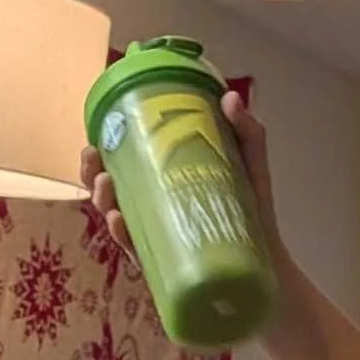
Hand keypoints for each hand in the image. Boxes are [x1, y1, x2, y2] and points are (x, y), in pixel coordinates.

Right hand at [80, 88, 282, 258]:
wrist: (267, 262)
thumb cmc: (252, 209)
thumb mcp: (250, 163)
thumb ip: (246, 131)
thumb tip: (230, 97)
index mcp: (165, 179)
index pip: (125, 160)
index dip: (104, 147)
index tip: (97, 132)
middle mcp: (153, 205)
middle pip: (110, 188)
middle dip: (92, 172)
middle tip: (92, 156)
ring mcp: (156, 234)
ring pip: (115, 216)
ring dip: (103, 199)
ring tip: (106, 184)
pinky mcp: (163, 261)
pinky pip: (135, 249)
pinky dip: (124, 234)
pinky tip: (119, 221)